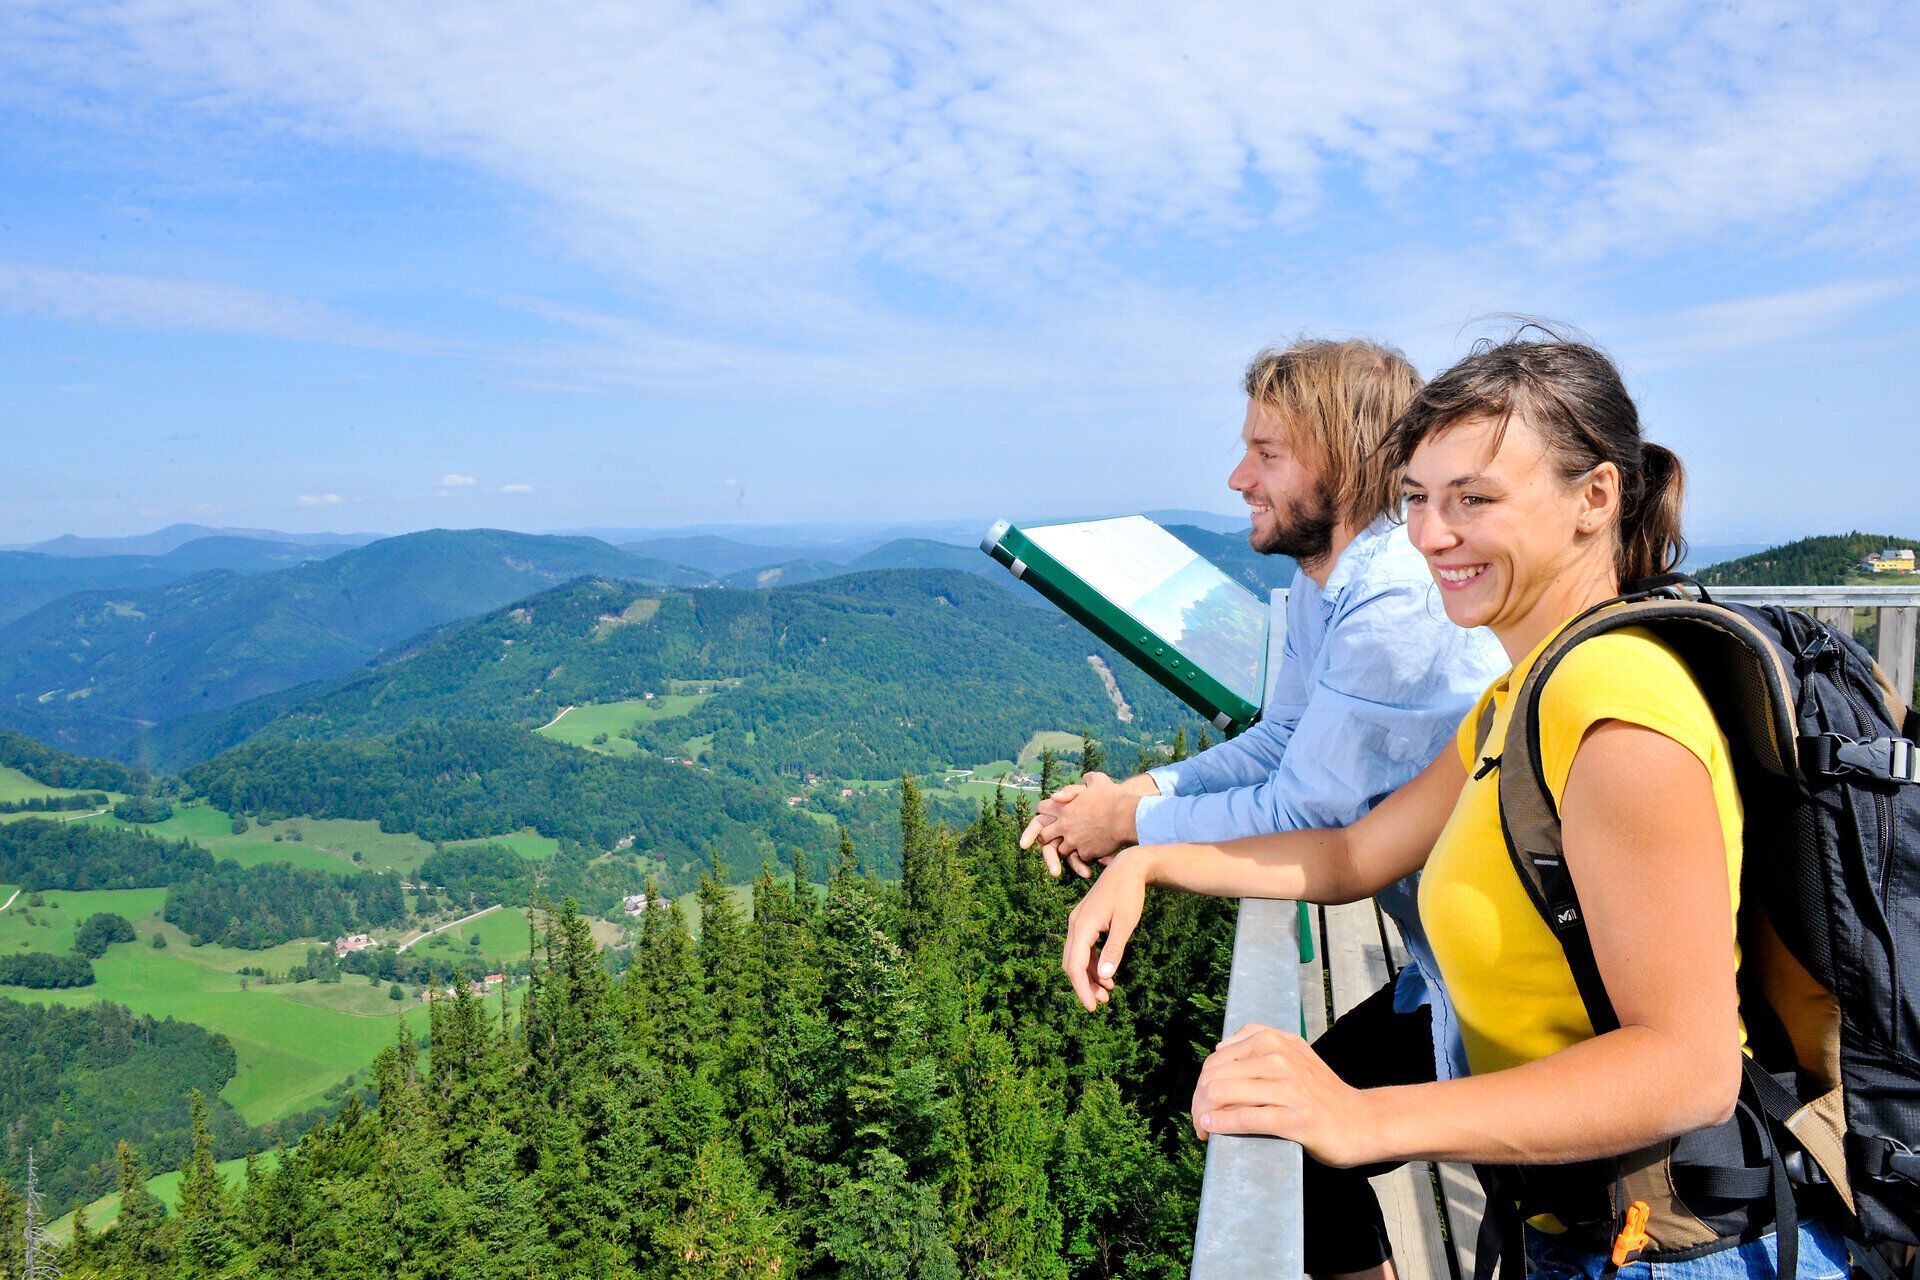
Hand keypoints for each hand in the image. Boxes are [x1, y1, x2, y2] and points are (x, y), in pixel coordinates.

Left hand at [1019, 772, 1147, 877]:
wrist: (1128, 815)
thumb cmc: (1113, 796)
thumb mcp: (1097, 780)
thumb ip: (1081, 781)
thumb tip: (1071, 787)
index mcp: (1064, 808)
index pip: (1042, 809)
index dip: (1045, 810)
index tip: (1050, 812)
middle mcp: (1065, 826)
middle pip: (1044, 835)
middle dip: (1048, 835)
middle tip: (1055, 835)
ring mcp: (1074, 841)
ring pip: (1061, 850)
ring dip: (1067, 847)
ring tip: (1076, 844)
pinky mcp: (1086, 853)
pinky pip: (1080, 858)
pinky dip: (1084, 855)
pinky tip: (1092, 849)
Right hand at [1060, 847, 1154, 1009]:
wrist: (1128, 868)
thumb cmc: (1129, 894)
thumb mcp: (1125, 924)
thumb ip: (1114, 950)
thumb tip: (1105, 977)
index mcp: (1082, 926)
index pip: (1076, 966)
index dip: (1082, 989)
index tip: (1093, 1008)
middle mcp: (1075, 924)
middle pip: (1072, 964)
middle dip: (1085, 985)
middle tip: (1103, 1002)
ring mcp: (1078, 922)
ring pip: (1076, 957)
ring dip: (1090, 975)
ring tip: (1109, 990)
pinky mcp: (1084, 921)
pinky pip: (1083, 948)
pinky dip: (1092, 962)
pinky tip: (1107, 973)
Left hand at [1191, 1024, 1379, 1167]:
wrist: (1362, 1121)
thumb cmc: (1321, 1092)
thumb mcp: (1294, 1054)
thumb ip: (1261, 1044)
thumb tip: (1219, 1048)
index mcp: (1274, 1039)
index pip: (1217, 1058)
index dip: (1202, 1083)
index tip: (1202, 1102)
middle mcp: (1279, 1057)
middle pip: (1214, 1076)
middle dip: (1198, 1101)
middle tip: (1199, 1121)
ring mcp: (1288, 1086)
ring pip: (1223, 1094)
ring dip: (1204, 1115)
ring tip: (1204, 1130)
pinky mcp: (1295, 1117)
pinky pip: (1245, 1118)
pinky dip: (1221, 1125)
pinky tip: (1212, 1131)